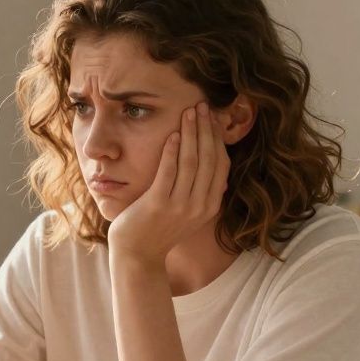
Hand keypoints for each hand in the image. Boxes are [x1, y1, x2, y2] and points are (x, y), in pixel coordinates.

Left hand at [107, 101, 229, 265]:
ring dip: (190, 133)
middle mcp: (199, 206)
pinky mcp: (158, 204)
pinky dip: (172, 151)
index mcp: (210, 205)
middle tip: (202, 106)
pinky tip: (172, 133)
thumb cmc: (160, 229)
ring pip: (190, 161)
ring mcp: (179, 206)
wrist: (138, 254)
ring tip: (188, 113)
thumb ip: (203, 194)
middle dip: (206, 129)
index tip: (213, 118)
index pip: (221, 165)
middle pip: (208, 158)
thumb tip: (220, 174)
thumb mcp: (190, 214)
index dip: (218, 139)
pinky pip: (168, 172)